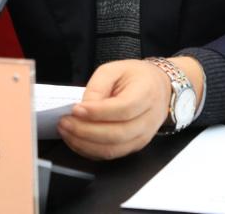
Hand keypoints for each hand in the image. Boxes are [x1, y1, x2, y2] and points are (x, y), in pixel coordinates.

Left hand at [58, 57, 203, 159]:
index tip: (76, 109)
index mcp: (146, 94)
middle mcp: (147, 119)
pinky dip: (90, 150)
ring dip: (85, 144)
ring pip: (112, 149)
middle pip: (116, 134)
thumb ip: (98, 85)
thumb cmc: (136, 78)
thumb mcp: (115, 69)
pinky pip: (110, 154)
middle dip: (85, 131)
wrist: (159, 88)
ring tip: (67, 131)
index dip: (97, 112)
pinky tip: (76, 140)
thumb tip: (84, 106)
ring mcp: (142, 136)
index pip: (123, 109)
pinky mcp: (134, 146)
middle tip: (65, 122)